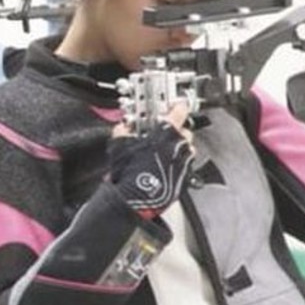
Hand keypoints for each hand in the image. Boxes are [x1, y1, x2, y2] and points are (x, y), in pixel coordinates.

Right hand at [108, 102, 194, 218]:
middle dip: (173, 131)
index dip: (176, 106)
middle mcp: (180, 146)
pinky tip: (160, 167)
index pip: (179, 111)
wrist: (137, 199)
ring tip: (159, 152)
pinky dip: (175, 164)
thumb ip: (123, 131)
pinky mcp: (184, 177)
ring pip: (185, 149)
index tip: (174, 105)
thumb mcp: (119, 145)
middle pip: (184, 131)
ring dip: (175, 148)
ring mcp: (184, 162)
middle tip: (159, 133)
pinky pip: (183, 165)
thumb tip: (123, 127)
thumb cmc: (131, 172)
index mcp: (167, 132)